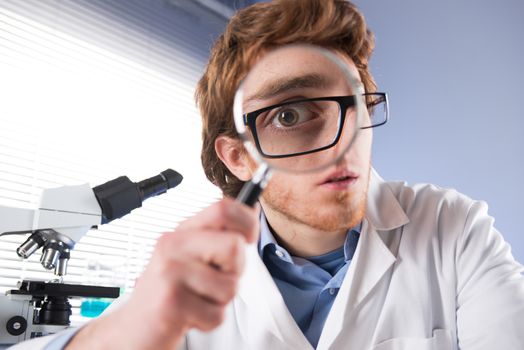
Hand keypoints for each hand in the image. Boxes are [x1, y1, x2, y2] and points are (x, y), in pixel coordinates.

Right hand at [66, 198, 258, 349]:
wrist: (134, 329)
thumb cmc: (171, 293)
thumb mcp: (192, 257)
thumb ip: (218, 237)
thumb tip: (254, 210)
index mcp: (183, 232)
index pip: (223, 209)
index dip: (247, 222)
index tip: (249, 239)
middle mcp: (174, 246)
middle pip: (234, 247)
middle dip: (235, 272)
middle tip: (213, 282)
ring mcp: (170, 272)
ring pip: (230, 286)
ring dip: (220, 302)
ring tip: (196, 300)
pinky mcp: (171, 303)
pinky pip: (217, 314)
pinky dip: (209, 322)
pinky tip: (189, 317)